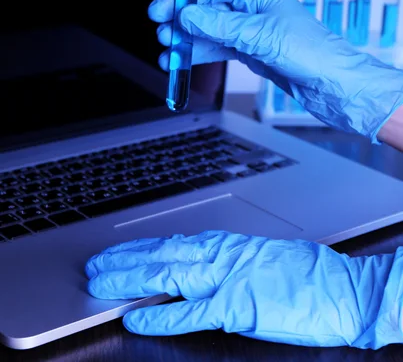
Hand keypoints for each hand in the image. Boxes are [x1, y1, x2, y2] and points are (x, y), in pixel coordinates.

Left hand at [85, 230, 400, 348]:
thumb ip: (235, 260)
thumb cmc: (311, 276)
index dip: (142, 247)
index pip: (175, 242)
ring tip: (101, 285)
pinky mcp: (237, 306)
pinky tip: (136, 317)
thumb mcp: (266, 257)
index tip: (119, 250)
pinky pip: (189, 312)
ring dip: (130, 280)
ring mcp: (229, 278)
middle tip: (94, 265)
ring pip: (166, 275)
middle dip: (124, 260)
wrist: (344, 289)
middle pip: (162, 254)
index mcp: (231, 243)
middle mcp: (224, 255)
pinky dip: (159, 314)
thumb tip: (213, 264)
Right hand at [148, 0, 402, 141]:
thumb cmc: (312, 52)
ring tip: (167, 52)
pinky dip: (199, 55)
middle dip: (182, 20)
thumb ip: (221, 26)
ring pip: (209, 31)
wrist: (332, 86)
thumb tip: (189, 14)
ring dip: (187, 41)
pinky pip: (216, 48)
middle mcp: (253, 8)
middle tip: (162, 31)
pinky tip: (182, 60)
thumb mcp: (261, 36)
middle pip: (207, 9)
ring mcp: (250, 30)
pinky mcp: (249, 50)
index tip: (165, 7)